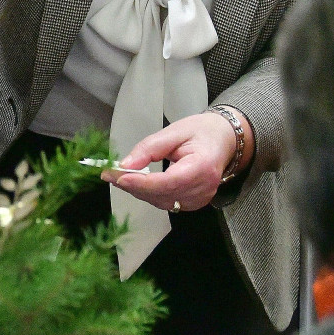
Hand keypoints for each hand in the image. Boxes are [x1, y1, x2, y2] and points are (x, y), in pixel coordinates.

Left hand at [101, 110, 250, 210]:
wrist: (223, 140)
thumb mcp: (174, 131)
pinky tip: (137, 183)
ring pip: (162, 202)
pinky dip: (150, 194)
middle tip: (109, 173)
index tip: (118, 176)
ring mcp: (201, 199)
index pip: (169, 181)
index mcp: (202, 167)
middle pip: (163, 194)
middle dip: (133, 186)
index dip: (142, 183)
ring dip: (139, 191)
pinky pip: (167, 203)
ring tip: (119, 176)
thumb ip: (150, 148)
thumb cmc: (201, 131)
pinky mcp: (195, 203)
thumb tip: (126, 165)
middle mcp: (204, 188)